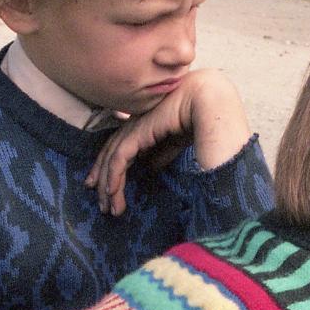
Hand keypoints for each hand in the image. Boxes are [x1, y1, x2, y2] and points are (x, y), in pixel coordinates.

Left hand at [85, 70, 250, 215]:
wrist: (208, 100)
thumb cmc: (200, 116)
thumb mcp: (177, 140)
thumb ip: (163, 151)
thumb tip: (152, 166)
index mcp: (144, 125)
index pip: (120, 148)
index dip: (111, 169)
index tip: (108, 190)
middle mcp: (135, 125)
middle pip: (110, 155)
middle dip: (102, 180)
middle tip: (102, 204)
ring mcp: (134, 127)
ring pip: (111, 160)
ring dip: (107, 186)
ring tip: (108, 208)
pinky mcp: (137, 132)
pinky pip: (119, 158)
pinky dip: (113, 177)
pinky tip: (112, 193)